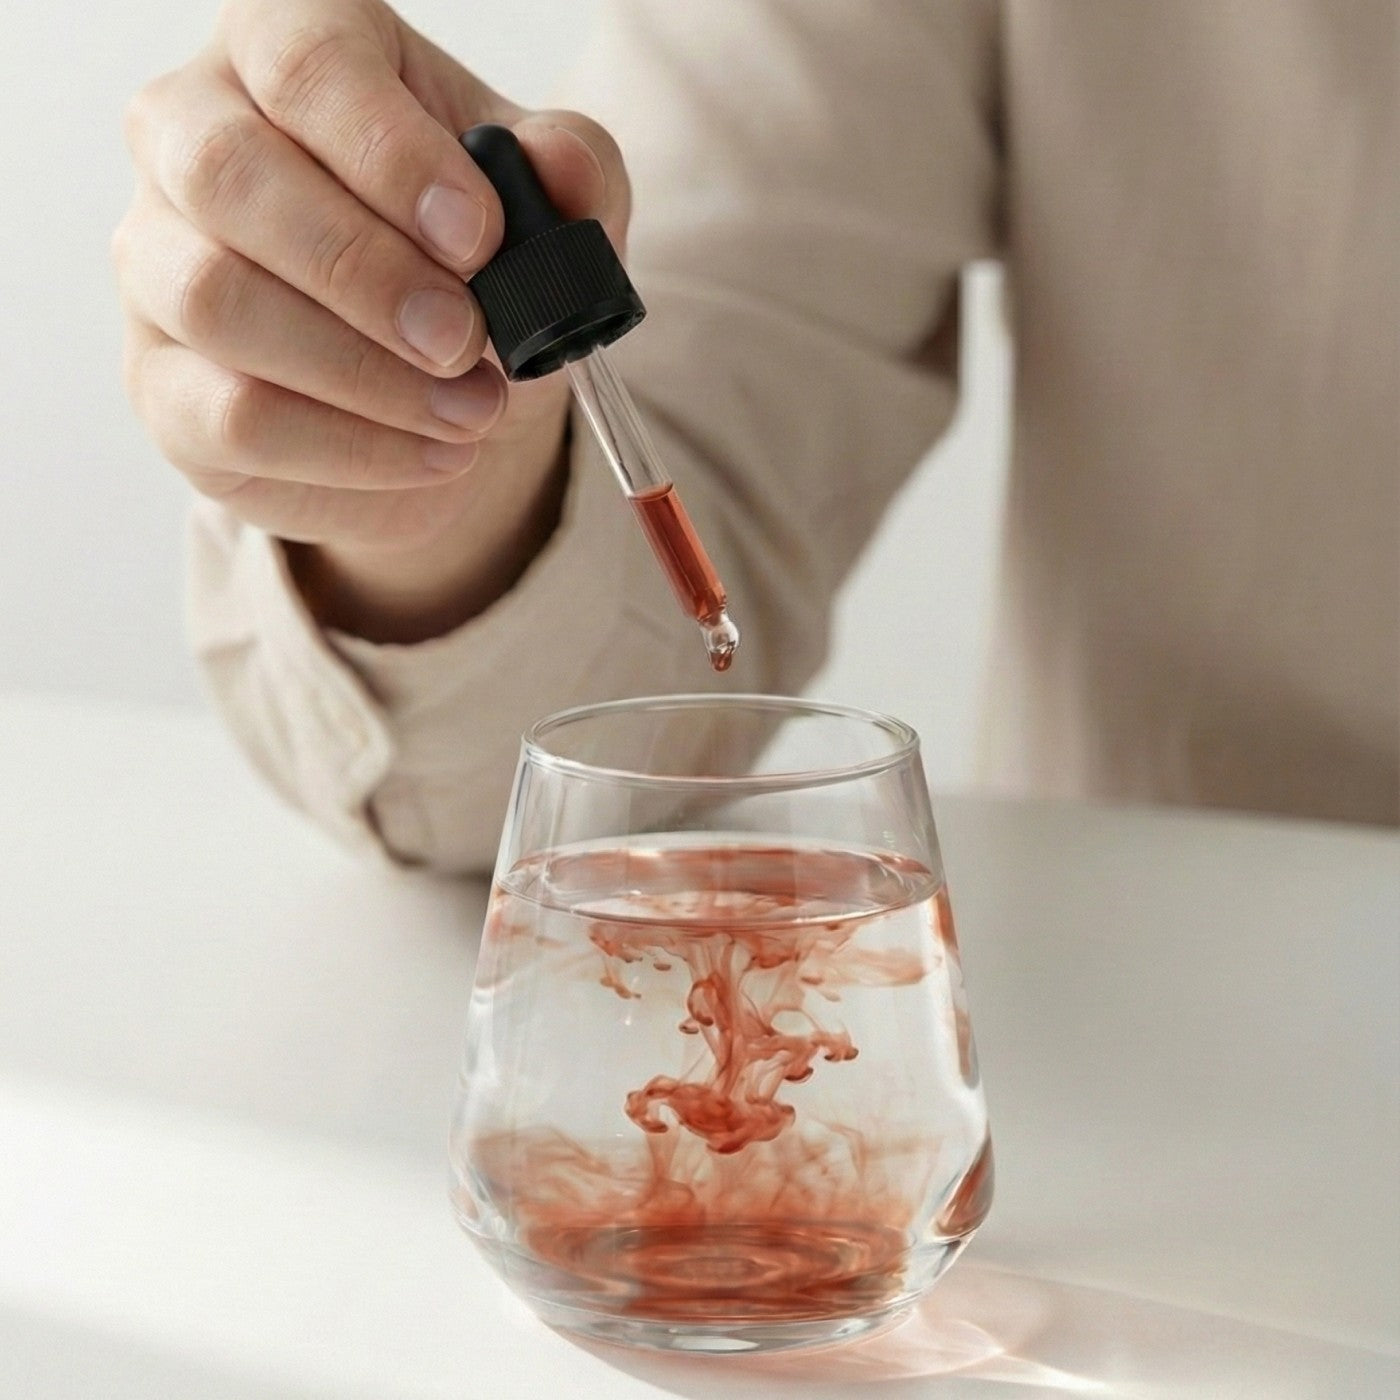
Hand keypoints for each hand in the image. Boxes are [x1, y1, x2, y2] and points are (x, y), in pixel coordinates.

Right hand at [114, 0, 629, 640]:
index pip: (303, 62)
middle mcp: (190, 138)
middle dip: (365, 272)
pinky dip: (348, 450)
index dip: (390, 152)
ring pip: (215, 301)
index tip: (479, 237)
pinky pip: (229, 419)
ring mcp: (157, 263)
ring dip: (363, 374)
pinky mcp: (165, 386)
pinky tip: (433, 455)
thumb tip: (561, 165)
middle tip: (468, 341)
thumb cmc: (474, 263)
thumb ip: (572, 172)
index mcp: (285, 50)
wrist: (443, 384)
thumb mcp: (546, 205)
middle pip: (228, 174)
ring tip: (473, 409)